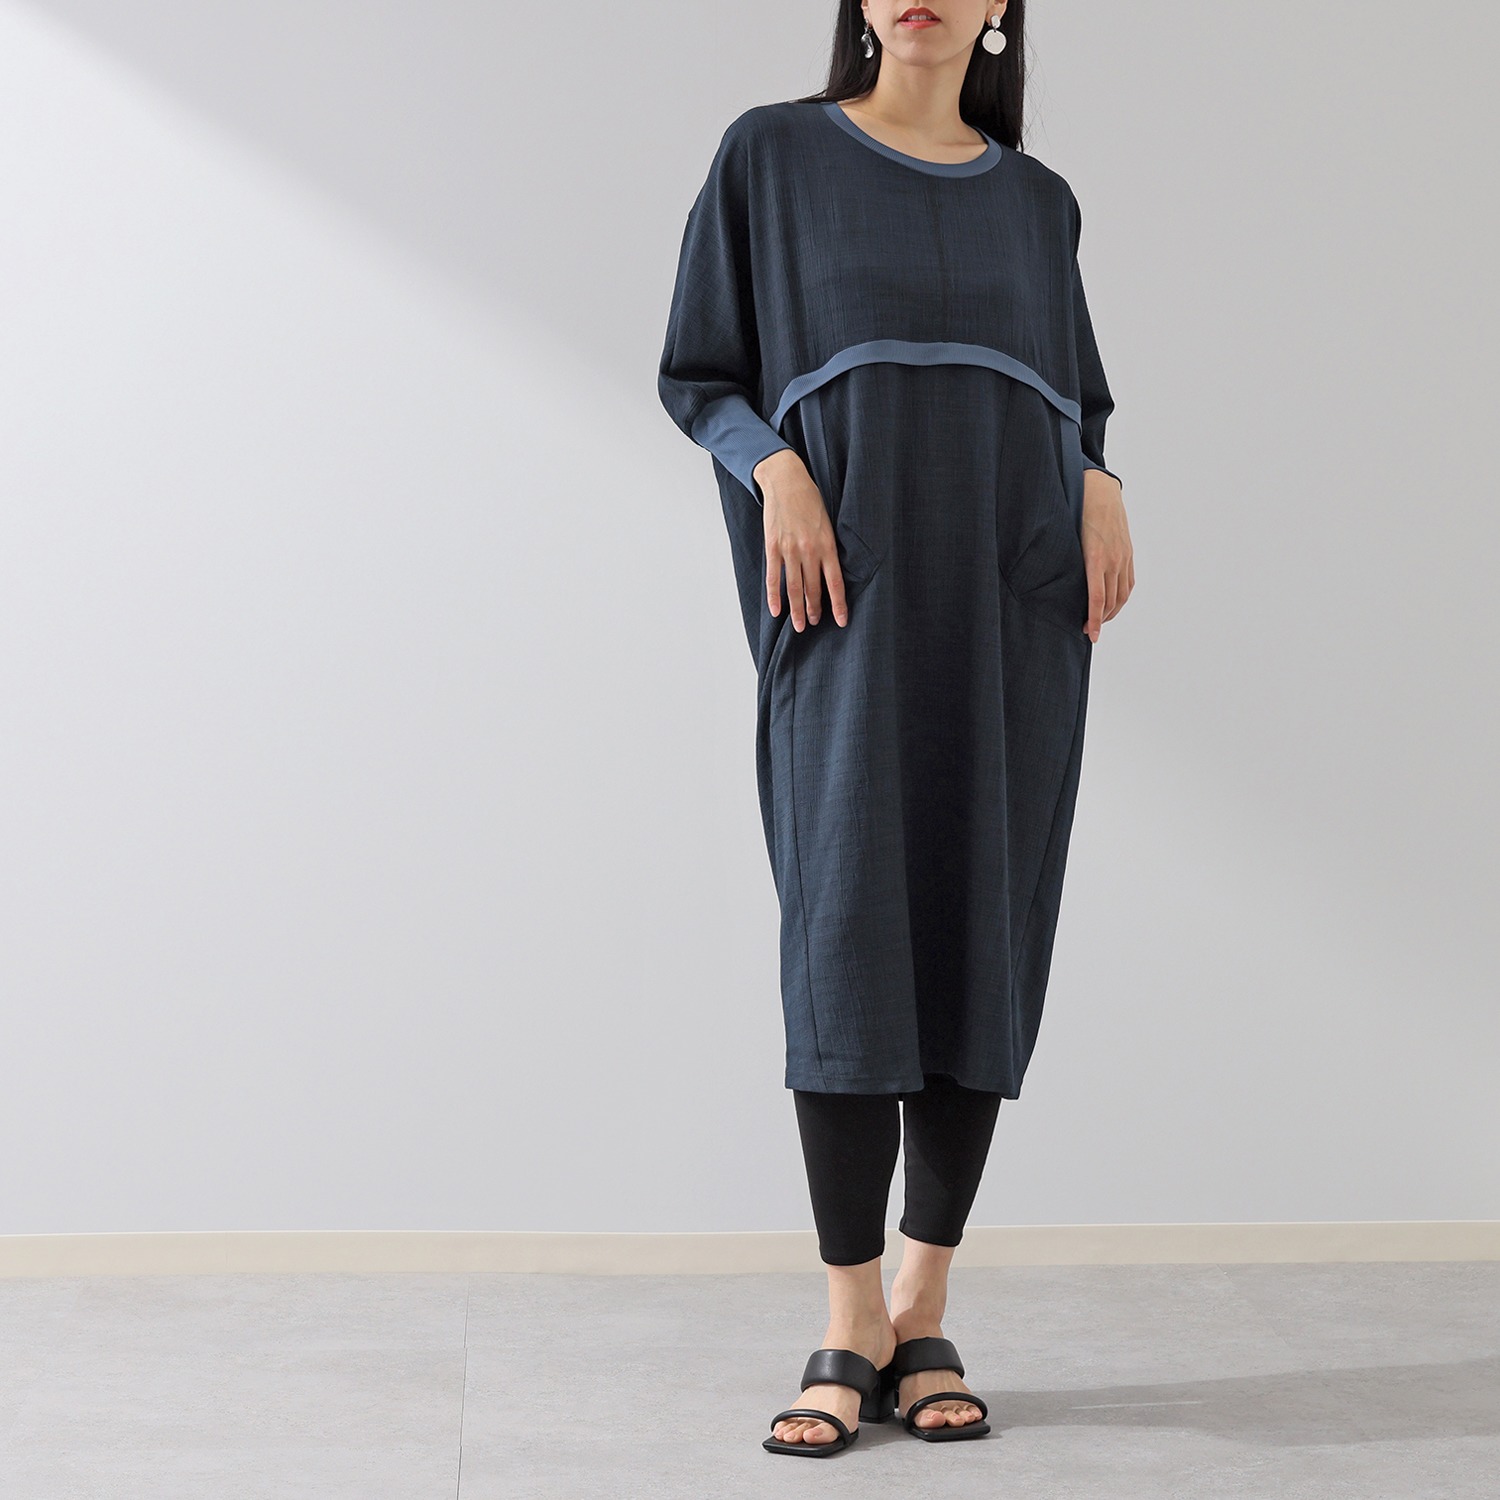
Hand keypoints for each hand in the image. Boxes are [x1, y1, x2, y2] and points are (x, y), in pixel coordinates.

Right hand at [753, 448, 848, 630]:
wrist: (786, 480)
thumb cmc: (810, 499)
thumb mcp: (828, 522)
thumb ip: (829, 547)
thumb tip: (832, 571)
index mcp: (827, 545)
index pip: (836, 583)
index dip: (839, 605)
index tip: (841, 621)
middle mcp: (809, 551)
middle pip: (813, 590)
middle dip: (815, 610)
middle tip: (814, 624)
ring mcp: (789, 550)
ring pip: (794, 589)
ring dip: (797, 610)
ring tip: (800, 626)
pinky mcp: (773, 547)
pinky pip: (774, 577)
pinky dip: (774, 597)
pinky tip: (776, 611)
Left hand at [1080, 470, 1133, 642]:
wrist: (1101, 491)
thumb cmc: (1077, 512)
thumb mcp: (1066, 537)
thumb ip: (1064, 561)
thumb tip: (1050, 584)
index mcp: (1095, 557)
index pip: (1097, 598)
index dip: (1094, 620)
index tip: (1090, 635)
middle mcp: (1113, 560)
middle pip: (1110, 601)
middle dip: (1100, 620)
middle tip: (1088, 632)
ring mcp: (1123, 557)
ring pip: (1122, 595)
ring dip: (1111, 612)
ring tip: (1099, 622)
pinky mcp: (1128, 554)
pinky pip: (1129, 583)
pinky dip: (1121, 598)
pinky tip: (1112, 605)